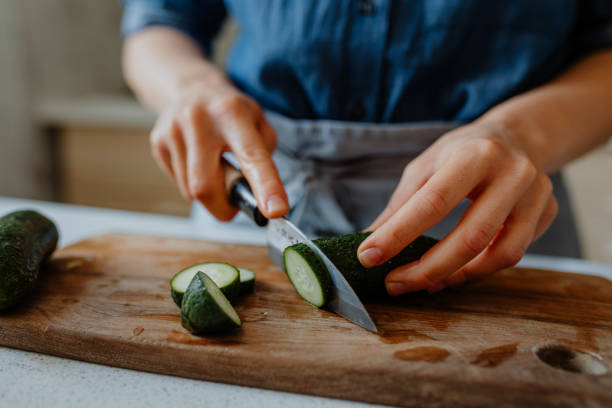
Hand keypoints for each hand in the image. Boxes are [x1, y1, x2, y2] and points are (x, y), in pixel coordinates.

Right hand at [150, 84, 288, 219]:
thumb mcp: (259, 123)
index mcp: (232, 113)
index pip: (251, 156)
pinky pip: (178, 183)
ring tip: (214, 168)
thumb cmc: (232, 114)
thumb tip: (260, 198)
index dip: (265, 186)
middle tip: (233, 204)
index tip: (275, 211)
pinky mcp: (157, 141)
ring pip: (191, 191)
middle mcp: (199, 119)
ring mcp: (173, 130)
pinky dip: (192, 183)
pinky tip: (197, 162)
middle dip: (222, 207)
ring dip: (208, 193)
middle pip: (206, 186)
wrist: (192, 88)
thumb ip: (263, 159)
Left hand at [357, 120, 557, 294]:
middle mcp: (513, 174)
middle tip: (393, 283)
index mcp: (475, 154)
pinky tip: (452, 274)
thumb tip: (369, 243)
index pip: (433, 202)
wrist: (516, 137)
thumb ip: (400, 205)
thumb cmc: (462, 152)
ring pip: (499, 254)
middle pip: (470, 237)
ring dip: (454, 277)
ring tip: (422, 284)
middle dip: (426, 269)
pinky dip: (478, 271)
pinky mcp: (547, 213)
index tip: (368, 256)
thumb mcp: (426, 166)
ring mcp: (537, 195)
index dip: (398, 234)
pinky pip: (512, 254)